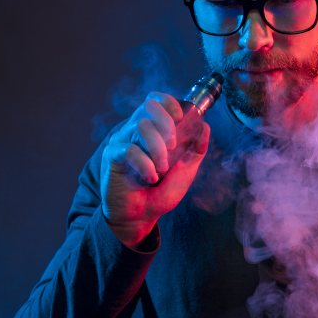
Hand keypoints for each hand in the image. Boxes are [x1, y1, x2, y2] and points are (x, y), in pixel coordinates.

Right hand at [99, 91, 211, 248]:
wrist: (142, 217)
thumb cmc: (161, 192)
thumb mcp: (186, 170)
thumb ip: (196, 149)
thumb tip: (205, 126)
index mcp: (153, 129)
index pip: (155, 100)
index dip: (168, 102)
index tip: (181, 117)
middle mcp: (135, 131)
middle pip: (149, 107)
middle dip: (166, 123)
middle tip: (173, 146)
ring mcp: (122, 142)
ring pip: (141, 126)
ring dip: (158, 149)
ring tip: (162, 169)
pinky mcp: (112, 157)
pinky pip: (129, 149)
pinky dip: (146, 164)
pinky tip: (151, 178)